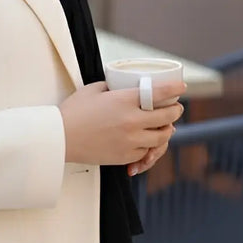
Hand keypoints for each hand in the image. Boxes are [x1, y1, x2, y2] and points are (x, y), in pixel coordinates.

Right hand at [59, 81, 185, 166]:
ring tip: (167, 126)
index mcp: (124, 101)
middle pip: (167, 117)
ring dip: (167, 130)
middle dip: (175, 111)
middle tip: (176, 108)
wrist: (61, 139)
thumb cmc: (73, 112)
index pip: (159, 93)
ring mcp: (131, 140)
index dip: (175, 89)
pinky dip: (151, 145)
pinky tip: (150, 140)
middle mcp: (132, 121)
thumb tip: (123, 86)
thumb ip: (112, 87)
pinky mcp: (126, 155)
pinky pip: (147, 151)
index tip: (182, 87)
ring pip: (162, 137)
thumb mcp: (93, 90)